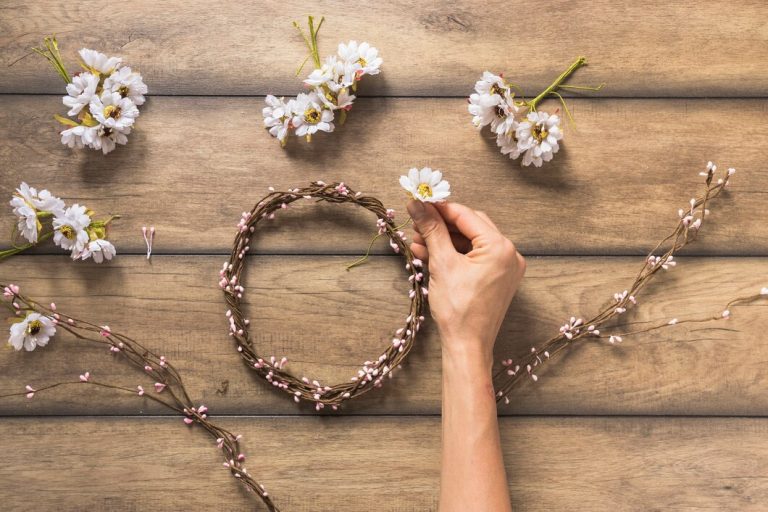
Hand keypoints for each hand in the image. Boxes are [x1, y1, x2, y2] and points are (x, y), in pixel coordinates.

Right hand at [407, 200, 525, 369]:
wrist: (467, 346)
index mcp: (500, 247)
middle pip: (469, 226)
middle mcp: (509, 254)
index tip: (418, 203)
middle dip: (440, 225)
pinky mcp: (497, 279)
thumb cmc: (458, 310)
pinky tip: (429, 255)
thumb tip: (417, 204)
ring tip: (417, 242)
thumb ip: (431, 229)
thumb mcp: (442, 264)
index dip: (439, 209)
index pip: (466, 215)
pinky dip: (453, 255)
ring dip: (444, 241)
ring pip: (470, 242)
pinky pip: (473, 258)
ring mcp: (505, 267)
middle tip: (416, 224)